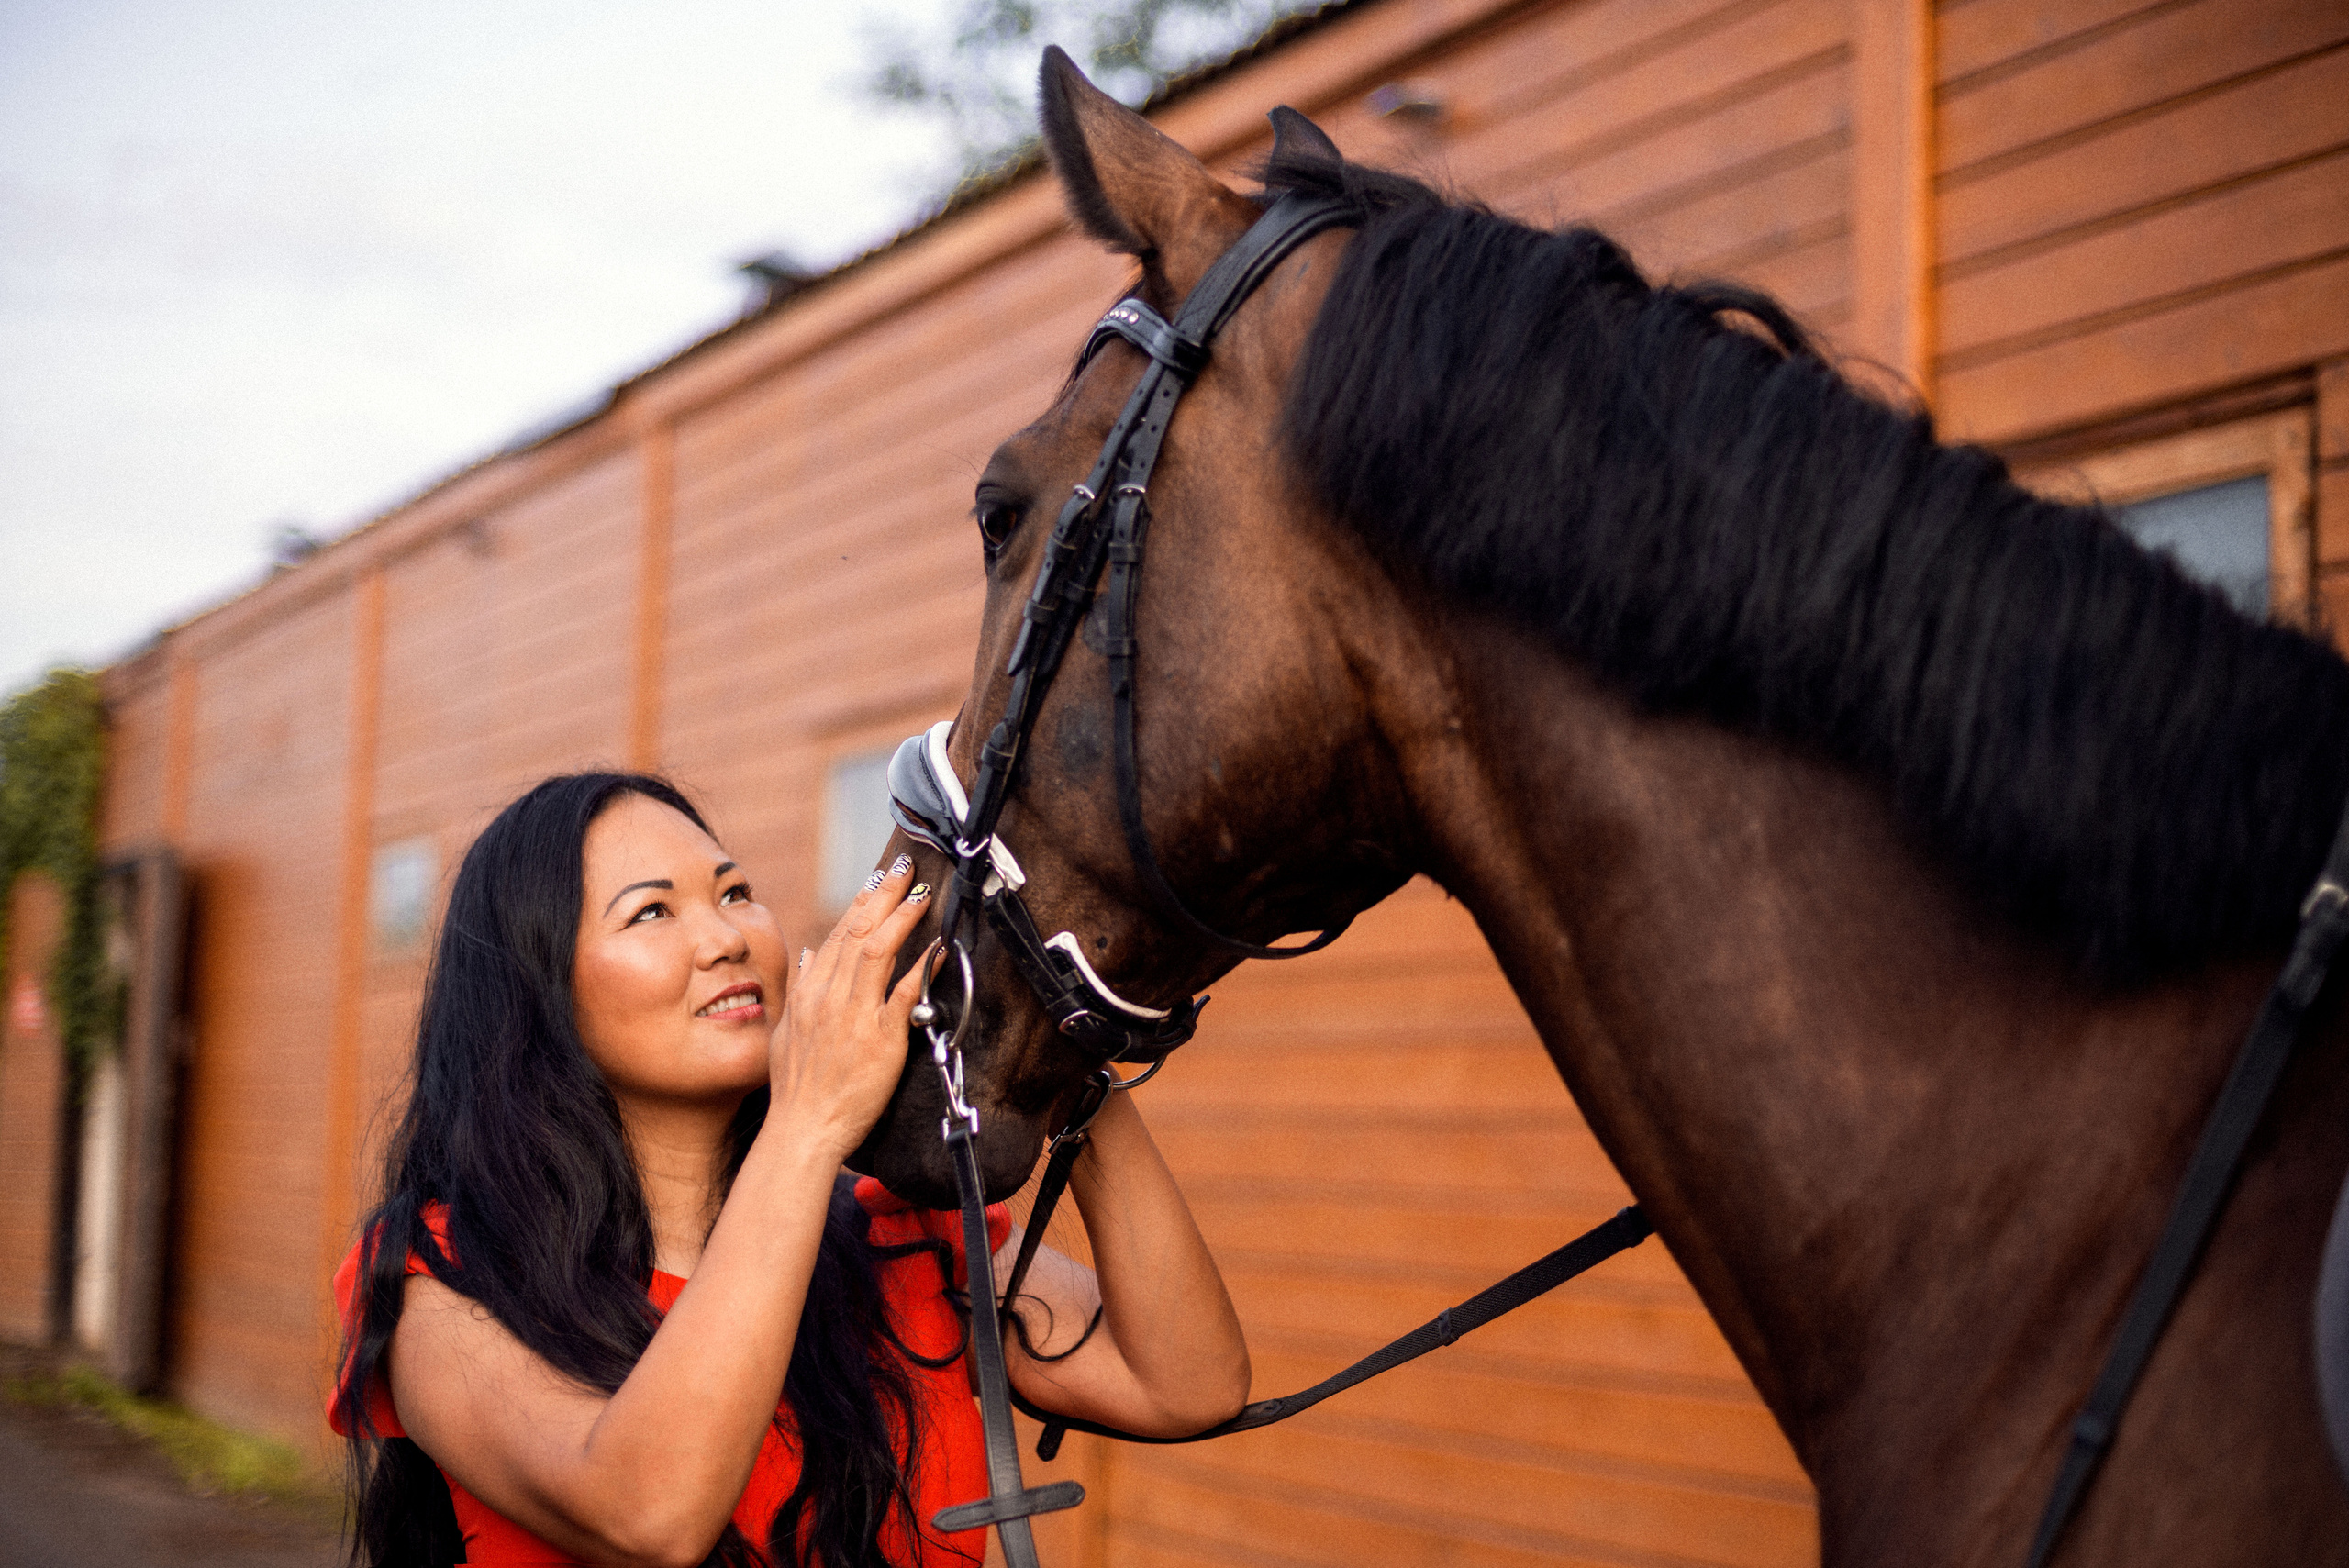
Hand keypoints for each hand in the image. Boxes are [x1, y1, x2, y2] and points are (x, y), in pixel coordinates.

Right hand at [766, 854, 930, 1162]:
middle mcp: (830, 997)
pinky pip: (903, 995)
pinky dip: (921, 968)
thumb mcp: (787, 1031)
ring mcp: (854, 1016)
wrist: (803, 1130)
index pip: (838, 934)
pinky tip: (937, 948)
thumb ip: (801, 988)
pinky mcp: (879, 1039)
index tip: (879, 879)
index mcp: (810, 993)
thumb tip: (809, 953)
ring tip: (922, 893)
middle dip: (885, 895)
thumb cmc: (797, 1087)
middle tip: (905, 866)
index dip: (862, 902)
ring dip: (902, 917)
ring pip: (878, 952)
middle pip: (859, 932)